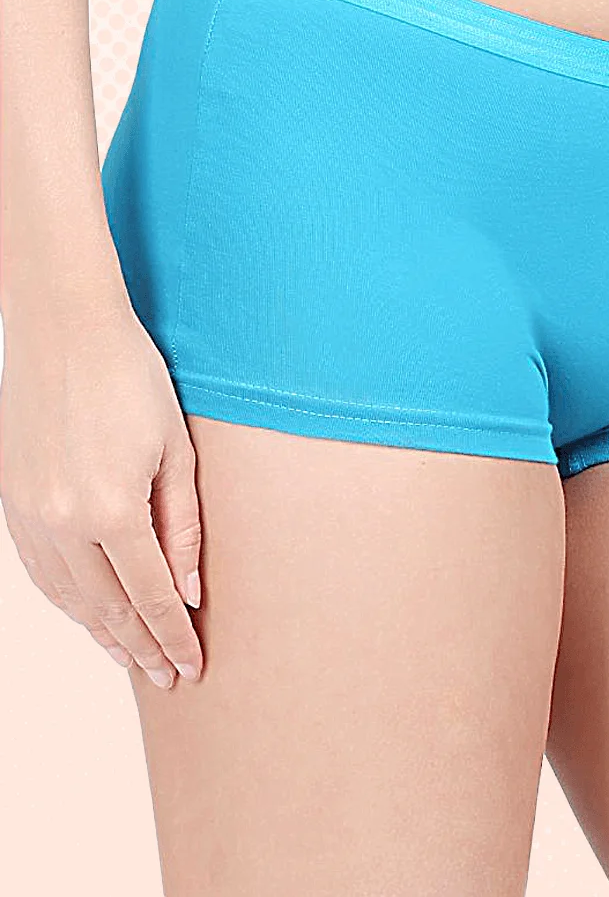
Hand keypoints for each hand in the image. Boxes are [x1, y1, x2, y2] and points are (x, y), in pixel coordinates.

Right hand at [0, 295, 203, 687]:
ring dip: (102, 633)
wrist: (65, 329)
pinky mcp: (11, 501)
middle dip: (142, 648)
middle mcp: (61, 522)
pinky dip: (68, 601)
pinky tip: (88, 614)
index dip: (174, 637)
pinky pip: (40, 571)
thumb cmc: (131, 380)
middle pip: (107, 608)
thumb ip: (183, 528)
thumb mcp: (176, 452)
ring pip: (68, 597)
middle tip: (168, 679)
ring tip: (133, 658)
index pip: (152, 597)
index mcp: (111, 510)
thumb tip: (190, 591)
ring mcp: (28, 514)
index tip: (191, 668)